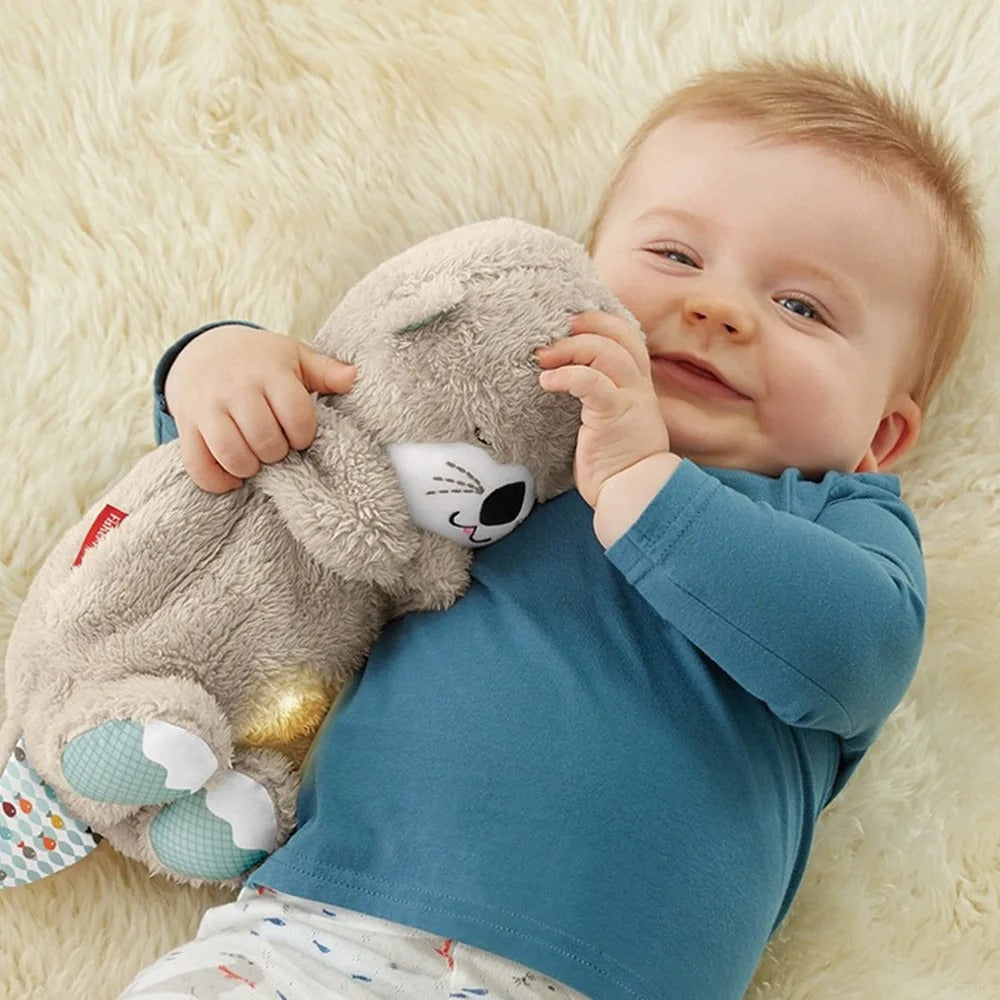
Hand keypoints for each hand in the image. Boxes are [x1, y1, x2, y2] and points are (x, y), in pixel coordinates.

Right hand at [164, 325, 355, 492]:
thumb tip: (353, 378)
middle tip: (277, 448)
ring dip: (249, 468)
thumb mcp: (294, 356)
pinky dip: (217, 480)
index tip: (300, 435)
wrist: (203, 352)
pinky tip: (232, 476)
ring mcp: (208, 407)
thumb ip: (325, 370)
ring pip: (232, 453)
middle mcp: (236, 388)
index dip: (303, 435)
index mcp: (269, 372)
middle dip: (277, 453)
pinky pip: (198, 464)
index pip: (296, 415)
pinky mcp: (187, 425)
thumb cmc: (260, 361)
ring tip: (256, 461)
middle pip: (265, 439)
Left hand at [535, 310, 672, 508]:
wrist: (634, 492)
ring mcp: (630, 398)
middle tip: (552, 331)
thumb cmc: (615, 462)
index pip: (627, 336)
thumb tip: (559, 378)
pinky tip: (546, 381)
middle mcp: (638, 386)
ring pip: (606, 352)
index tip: (570, 322)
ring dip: (570, 347)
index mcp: (637, 384)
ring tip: (542, 356)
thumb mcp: (608, 420)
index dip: (600, 321)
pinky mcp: (614, 415)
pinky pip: (591, 382)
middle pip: (618, 334)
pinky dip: (567, 375)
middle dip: (584, 325)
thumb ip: (596, 396)